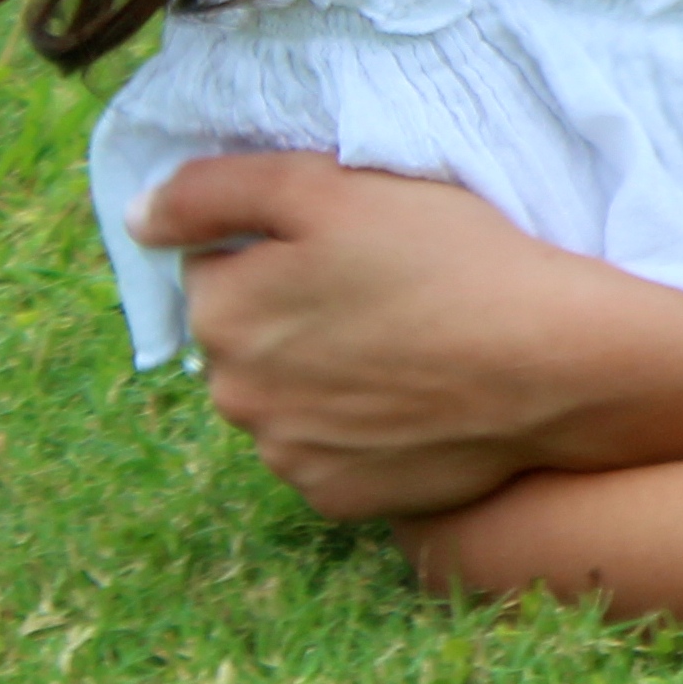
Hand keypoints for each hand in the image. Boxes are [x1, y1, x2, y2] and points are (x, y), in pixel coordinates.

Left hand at [128, 154, 639, 518]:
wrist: (544, 361)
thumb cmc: (440, 257)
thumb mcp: (325, 186)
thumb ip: (215, 191)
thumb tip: (138, 219)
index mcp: (222, 312)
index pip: (216, 262)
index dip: (279, 243)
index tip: (344, 240)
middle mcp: (235, 396)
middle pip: (245, 335)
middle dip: (291, 309)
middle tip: (378, 284)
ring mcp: (286, 455)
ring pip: (284, 394)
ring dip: (320, 368)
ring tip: (402, 337)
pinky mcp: (337, 497)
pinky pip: (325, 448)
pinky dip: (354, 423)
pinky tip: (411, 391)